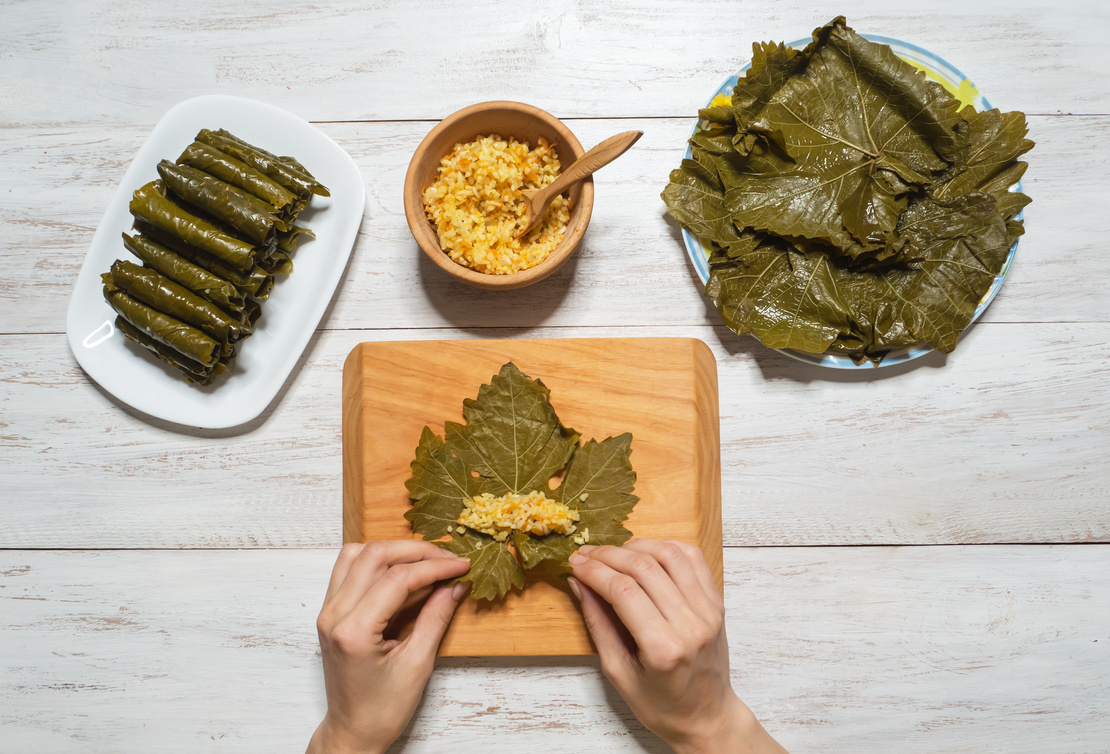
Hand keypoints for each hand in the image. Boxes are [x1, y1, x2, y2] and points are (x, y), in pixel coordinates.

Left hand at [307, 541, 470, 753]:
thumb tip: (455, 585)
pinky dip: (377, 561)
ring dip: (394, 551)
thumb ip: (435, 618)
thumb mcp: (417, 665)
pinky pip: (349, 569)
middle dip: (416, 551)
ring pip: (357, 554)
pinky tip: (401, 572)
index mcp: (354, 631)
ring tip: (426, 562)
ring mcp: (328, 611)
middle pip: (374, 555)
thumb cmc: (382, 709)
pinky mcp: (330, 612)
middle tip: (448, 559)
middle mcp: (334, 615)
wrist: (353, 731)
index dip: (434, 566)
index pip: (397, 578)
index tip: (461, 565)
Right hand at [568, 539, 786, 753]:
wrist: (706, 716)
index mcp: (663, 648)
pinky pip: (692, 559)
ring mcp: (708, 611)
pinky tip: (645, 553)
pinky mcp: (716, 603)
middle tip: (585, 554)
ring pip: (669, 554)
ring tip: (613, 553)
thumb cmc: (661, 704)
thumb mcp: (618, 673)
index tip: (574, 563)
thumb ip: (598, 624)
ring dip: (636, 546)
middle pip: (644, 567)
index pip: (622, 590)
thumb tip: (579, 583)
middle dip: (608, 555)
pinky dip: (666, 547)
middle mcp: (690, 624)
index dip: (594, 571)